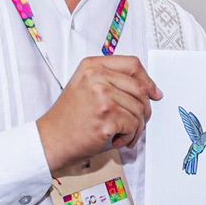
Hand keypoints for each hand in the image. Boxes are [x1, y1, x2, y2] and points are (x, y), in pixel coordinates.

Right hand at [37, 56, 161, 172]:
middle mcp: (97, 77)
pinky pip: (134, 126)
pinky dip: (129, 137)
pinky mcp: (107, 117)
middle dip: (145, 109)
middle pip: (141, 89)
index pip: (132, 64)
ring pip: (140, 109)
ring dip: (136, 127)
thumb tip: (150, 90)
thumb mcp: (85, 87)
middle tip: (137, 123)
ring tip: (122, 134)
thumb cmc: (69, 118)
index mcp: (92, 66)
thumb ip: (112, 81)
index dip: (148, 80)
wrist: (50, 140)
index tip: (155, 93)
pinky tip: (116, 140)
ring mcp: (102, 96)